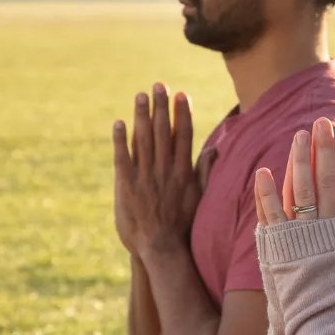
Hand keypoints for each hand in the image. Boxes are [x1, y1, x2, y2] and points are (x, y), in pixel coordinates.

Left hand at [113, 84, 213, 258]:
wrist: (161, 248)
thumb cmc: (181, 224)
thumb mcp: (199, 196)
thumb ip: (205, 170)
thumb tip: (215, 148)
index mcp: (183, 172)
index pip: (183, 136)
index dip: (182, 114)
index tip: (181, 94)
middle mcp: (165, 171)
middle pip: (163, 133)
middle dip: (161, 107)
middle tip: (159, 85)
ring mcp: (145, 178)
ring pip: (144, 141)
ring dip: (142, 116)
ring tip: (141, 96)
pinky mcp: (126, 187)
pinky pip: (123, 159)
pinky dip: (121, 140)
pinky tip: (119, 122)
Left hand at [254, 117, 334, 282]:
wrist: (328, 331)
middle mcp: (328, 229)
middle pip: (325, 180)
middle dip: (324, 148)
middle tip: (323, 123)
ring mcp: (302, 236)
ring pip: (299, 189)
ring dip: (298, 160)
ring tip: (299, 135)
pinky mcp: (279, 248)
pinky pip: (271, 214)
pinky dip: (266, 192)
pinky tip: (263, 171)